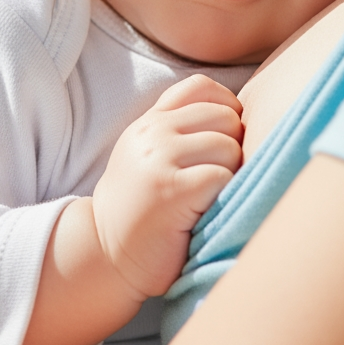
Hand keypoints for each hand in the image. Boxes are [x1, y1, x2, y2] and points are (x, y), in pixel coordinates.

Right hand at [91, 74, 243, 298]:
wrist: (104, 257)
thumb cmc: (141, 210)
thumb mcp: (151, 157)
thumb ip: (180, 130)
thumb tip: (240, 114)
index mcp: (150, 121)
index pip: (202, 87)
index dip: (226, 106)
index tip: (225, 138)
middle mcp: (153, 133)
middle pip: (226, 117)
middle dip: (234, 147)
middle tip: (219, 178)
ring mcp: (159, 159)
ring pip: (229, 147)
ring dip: (231, 175)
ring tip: (209, 198)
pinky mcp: (172, 190)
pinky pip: (223, 177)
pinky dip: (225, 196)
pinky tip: (205, 212)